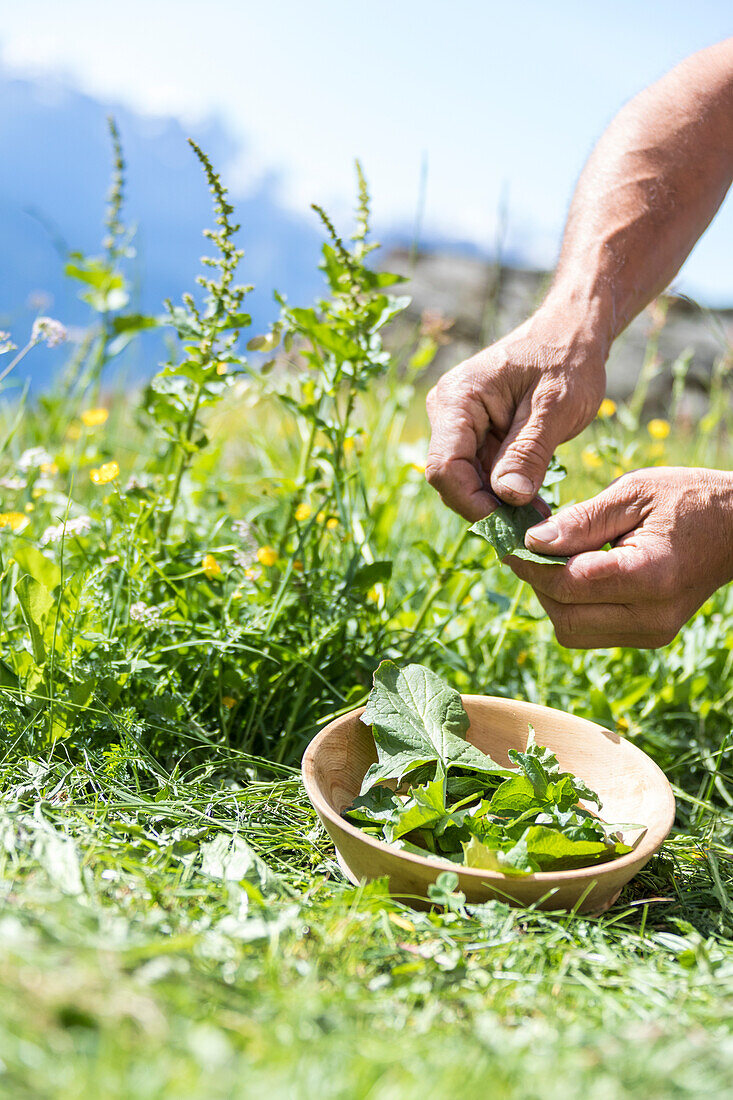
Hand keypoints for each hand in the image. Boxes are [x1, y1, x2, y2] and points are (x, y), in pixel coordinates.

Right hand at [424, 302, 608, 519]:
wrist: (572, 333)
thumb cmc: (567, 359)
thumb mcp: (556, 406)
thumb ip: (529, 451)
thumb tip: (507, 497)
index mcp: (458, 398)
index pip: (444, 466)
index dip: (471, 502)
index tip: (511, 524)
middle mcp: (448, 412)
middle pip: (452, 479)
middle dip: (487, 507)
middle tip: (532, 526)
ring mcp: (460, 425)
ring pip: (466, 482)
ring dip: (498, 504)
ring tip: (539, 515)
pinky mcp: (476, 435)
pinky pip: (481, 474)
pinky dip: (505, 493)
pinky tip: (533, 503)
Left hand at [508, 467, 732, 648]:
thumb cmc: (688, 499)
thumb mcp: (634, 493)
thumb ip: (581, 520)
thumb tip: (532, 541)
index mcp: (650, 576)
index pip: (569, 583)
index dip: (532, 564)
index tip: (512, 541)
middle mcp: (651, 616)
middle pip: (565, 616)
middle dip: (538, 583)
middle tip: (528, 549)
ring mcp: (652, 633)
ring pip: (572, 632)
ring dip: (553, 599)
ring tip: (555, 559)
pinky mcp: (649, 637)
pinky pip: (590, 632)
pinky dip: (573, 608)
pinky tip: (577, 575)